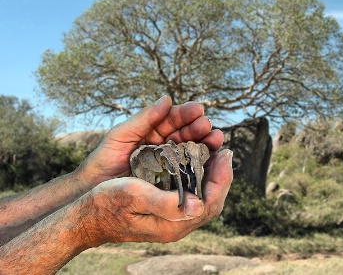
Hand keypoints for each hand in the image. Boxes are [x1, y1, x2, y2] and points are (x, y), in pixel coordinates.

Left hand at [76, 96, 223, 186]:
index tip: (198, 110)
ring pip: (190, 152)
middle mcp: (163, 146)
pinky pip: (187, 173)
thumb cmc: (104, 160)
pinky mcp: (170, 182)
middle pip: (186, 135)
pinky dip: (199, 166)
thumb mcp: (121, 135)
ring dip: (204, 145)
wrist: (92, 189)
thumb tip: (167, 99)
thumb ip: (144, 118)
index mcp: (153, 132)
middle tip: (208, 127)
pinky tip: (210, 162)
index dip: (186, 114)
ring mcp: (168, 164)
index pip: (173, 120)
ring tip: (215, 140)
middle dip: (199, 129)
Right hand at [79, 148, 232, 245]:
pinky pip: (190, 192)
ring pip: (202, 194)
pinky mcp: (164, 209)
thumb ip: (165, 202)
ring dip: (210, 172)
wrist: (86, 218)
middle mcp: (176, 223)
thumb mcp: (133, 196)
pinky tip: (194, 160)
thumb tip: (198, 205)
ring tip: (212, 149)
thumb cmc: (106, 205)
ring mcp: (171, 218)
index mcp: (172, 224)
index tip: (225, 153)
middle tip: (222, 148)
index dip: (222, 177)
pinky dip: (197, 174)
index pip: (210, 202)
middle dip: (220, 173)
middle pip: (211, 198)